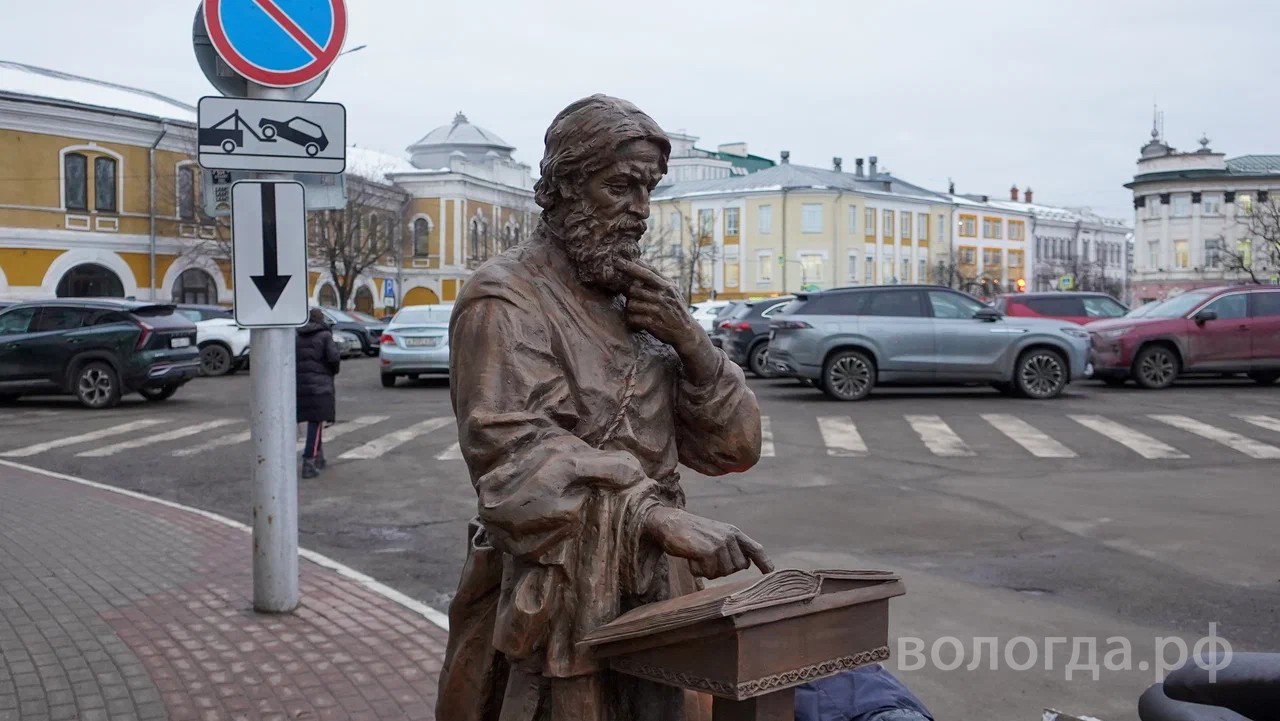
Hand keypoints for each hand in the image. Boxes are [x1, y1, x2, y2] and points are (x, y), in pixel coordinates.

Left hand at [618, 260, 702, 352]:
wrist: (686, 332)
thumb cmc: (676, 309)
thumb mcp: (672, 291)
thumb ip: (658, 277)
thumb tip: (639, 262)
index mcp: (667, 286)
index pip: (647, 273)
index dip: (632, 267)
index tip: (619, 262)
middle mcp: (662, 296)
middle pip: (634, 289)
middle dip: (629, 294)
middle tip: (633, 298)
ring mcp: (657, 310)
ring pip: (631, 304)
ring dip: (630, 308)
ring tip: (638, 311)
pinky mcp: (652, 323)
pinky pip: (632, 318)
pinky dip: (632, 320)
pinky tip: (638, 322)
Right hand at [644, 507, 773, 578]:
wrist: (668, 522)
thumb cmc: (689, 533)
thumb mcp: (714, 535)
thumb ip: (729, 548)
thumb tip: (744, 564)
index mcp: (733, 532)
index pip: (755, 548)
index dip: (764, 562)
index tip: (771, 573)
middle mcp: (730, 536)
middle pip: (738, 567)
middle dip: (721, 569)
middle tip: (705, 557)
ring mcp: (720, 543)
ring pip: (723, 573)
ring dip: (707, 570)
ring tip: (696, 555)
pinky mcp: (709, 551)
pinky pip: (708, 573)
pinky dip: (697, 570)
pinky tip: (690, 557)